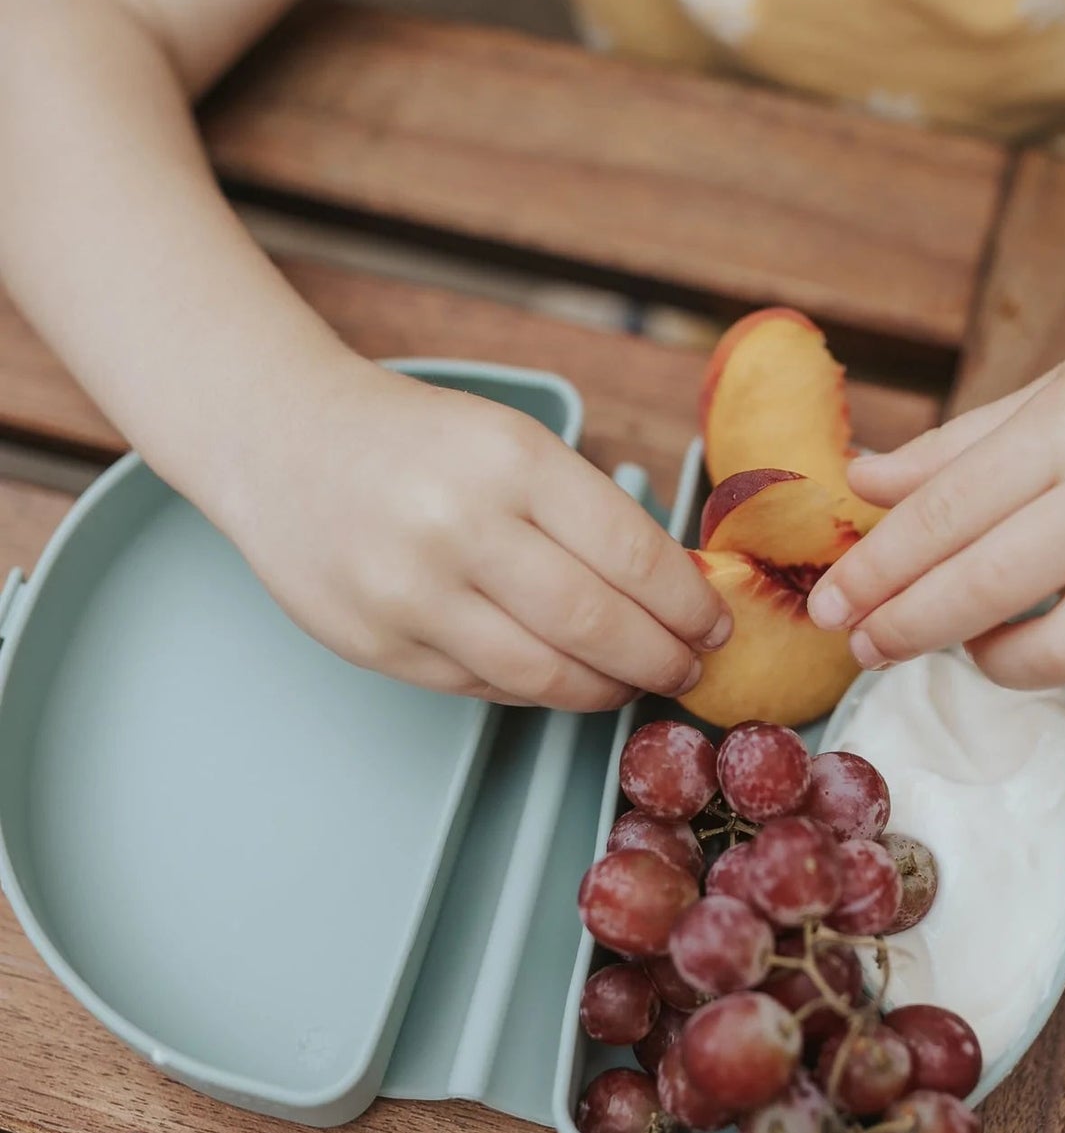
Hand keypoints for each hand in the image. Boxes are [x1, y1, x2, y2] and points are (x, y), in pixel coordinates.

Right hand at [216, 361, 729, 707]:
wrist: (282, 441)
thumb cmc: (414, 441)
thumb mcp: (511, 442)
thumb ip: (586, 513)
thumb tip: (673, 591)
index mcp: (512, 462)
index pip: (633, 554)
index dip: (688, 604)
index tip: (715, 624)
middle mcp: (461, 529)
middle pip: (598, 626)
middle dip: (663, 659)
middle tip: (689, 668)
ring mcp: (412, 595)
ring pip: (545, 676)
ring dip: (608, 690)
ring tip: (634, 682)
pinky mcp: (377, 646)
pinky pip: (486, 690)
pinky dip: (542, 691)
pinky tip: (565, 678)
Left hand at [807, 303, 1064, 696]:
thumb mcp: (1050, 393)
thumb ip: (952, 449)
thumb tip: (858, 483)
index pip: (946, 513)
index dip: (877, 570)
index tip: (831, 605)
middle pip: (989, 588)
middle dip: (908, 628)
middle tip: (865, 646)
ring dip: (996, 662)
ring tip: (973, 642)